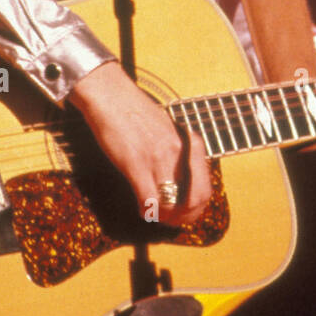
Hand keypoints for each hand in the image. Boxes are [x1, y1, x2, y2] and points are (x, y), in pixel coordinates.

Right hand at [68, 60, 211, 224]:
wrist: (110, 94)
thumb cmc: (133, 110)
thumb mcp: (166, 129)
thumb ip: (175, 150)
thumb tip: (178, 175)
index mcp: (187, 143)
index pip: (205, 186)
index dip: (197, 207)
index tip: (185, 212)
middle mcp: (178, 152)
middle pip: (195, 199)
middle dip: (186, 217)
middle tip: (172, 221)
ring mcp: (159, 158)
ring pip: (172, 204)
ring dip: (165, 217)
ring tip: (155, 215)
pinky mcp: (136, 164)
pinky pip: (149, 200)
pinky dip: (147, 211)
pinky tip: (141, 208)